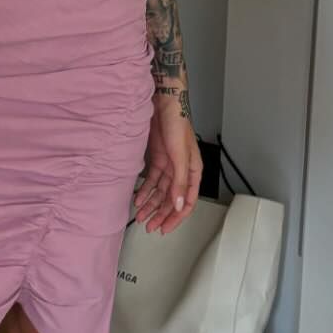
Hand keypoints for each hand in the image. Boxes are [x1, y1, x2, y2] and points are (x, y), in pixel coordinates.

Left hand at [132, 97, 200, 234]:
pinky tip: (138, 199)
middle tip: (150, 226)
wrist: (164, 104)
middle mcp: (182, 171)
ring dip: (151, 205)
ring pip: (160, 192)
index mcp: (193, 171)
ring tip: (141, 216)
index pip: (186, 201)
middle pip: (171, 199)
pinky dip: (144, 191)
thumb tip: (177, 205)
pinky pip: (151, 180)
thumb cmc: (178, 124)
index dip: (176, 217)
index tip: (165, 228)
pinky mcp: (157, 159)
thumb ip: (179, 182)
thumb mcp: (180, 156)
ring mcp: (169, 165)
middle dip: (161, 214)